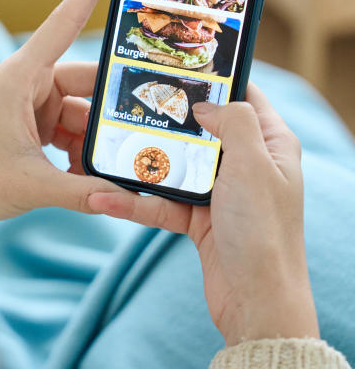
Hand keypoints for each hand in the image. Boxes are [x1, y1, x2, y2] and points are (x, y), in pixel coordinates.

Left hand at [0, 0, 125, 223]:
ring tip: (121, 162)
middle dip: (117, 103)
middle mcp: (29, 81)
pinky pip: (73, 128)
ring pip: (85, 110)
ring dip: (100, 137)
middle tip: (155, 117)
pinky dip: (84, 149)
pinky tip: (93, 175)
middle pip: (90, 80)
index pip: (67, 19)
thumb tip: (130, 199)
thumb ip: (84, 191)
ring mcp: (32, 102)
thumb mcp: (32, 185)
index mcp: (22, 75)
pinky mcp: (33, 123)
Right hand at [87, 84, 317, 345]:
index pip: (243, 96)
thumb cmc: (264, 232)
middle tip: (125, 101)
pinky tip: (100, 197)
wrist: (257, 302)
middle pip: (197, 130)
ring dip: (136, 164)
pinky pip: (157, 203)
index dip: (212, 79)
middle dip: (161, 119)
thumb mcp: (253, 165)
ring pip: (170, 167)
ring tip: (100, 152)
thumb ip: (232, 122)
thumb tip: (203, 104)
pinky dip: (131, 202)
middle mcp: (245, 164)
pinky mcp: (197, 221)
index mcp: (269, 144)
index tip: (173, 66)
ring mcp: (219, 193)